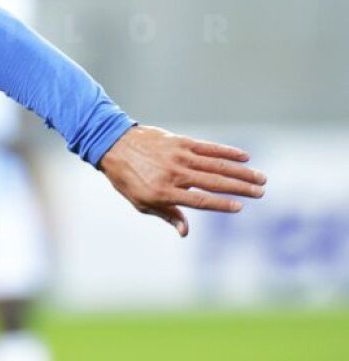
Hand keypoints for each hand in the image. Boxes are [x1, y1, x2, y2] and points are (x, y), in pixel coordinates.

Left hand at [98, 124, 265, 236]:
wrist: (112, 145)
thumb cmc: (127, 179)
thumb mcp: (141, 202)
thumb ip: (167, 215)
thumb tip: (186, 232)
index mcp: (164, 192)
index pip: (200, 201)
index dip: (221, 205)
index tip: (240, 207)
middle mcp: (174, 174)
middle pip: (214, 182)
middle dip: (240, 187)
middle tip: (261, 191)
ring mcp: (178, 156)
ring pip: (215, 165)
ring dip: (240, 171)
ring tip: (260, 177)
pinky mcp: (179, 141)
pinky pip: (207, 147)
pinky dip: (226, 151)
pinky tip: (244, 156)